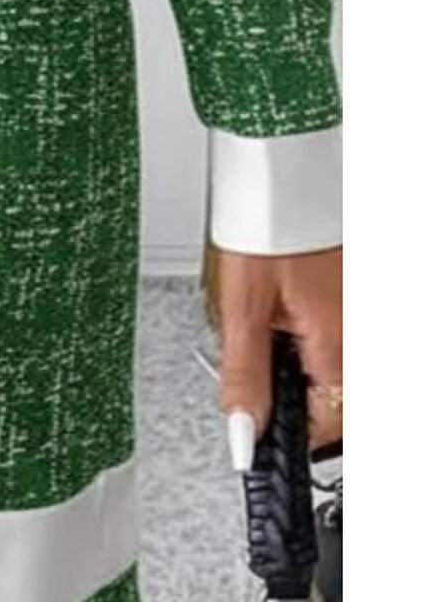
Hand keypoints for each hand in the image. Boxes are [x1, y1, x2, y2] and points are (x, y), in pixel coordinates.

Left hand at [217, 242, 342, 463]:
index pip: (321, 427)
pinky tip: (282, 299)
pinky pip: (335, 333)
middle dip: (288, 387)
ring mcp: (359, 312)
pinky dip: (306, 328)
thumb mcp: (241, 305)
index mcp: (339, 347)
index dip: (281, 428)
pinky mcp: (351, 293)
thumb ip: (245, 376)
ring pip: (332, 365)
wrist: (286, 166)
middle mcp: (360, 334)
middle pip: (329, 396)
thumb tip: (245, 435)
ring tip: (266, 315)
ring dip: (296, 357)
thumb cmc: (268, 222)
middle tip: (255, 350)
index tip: (253, 416)